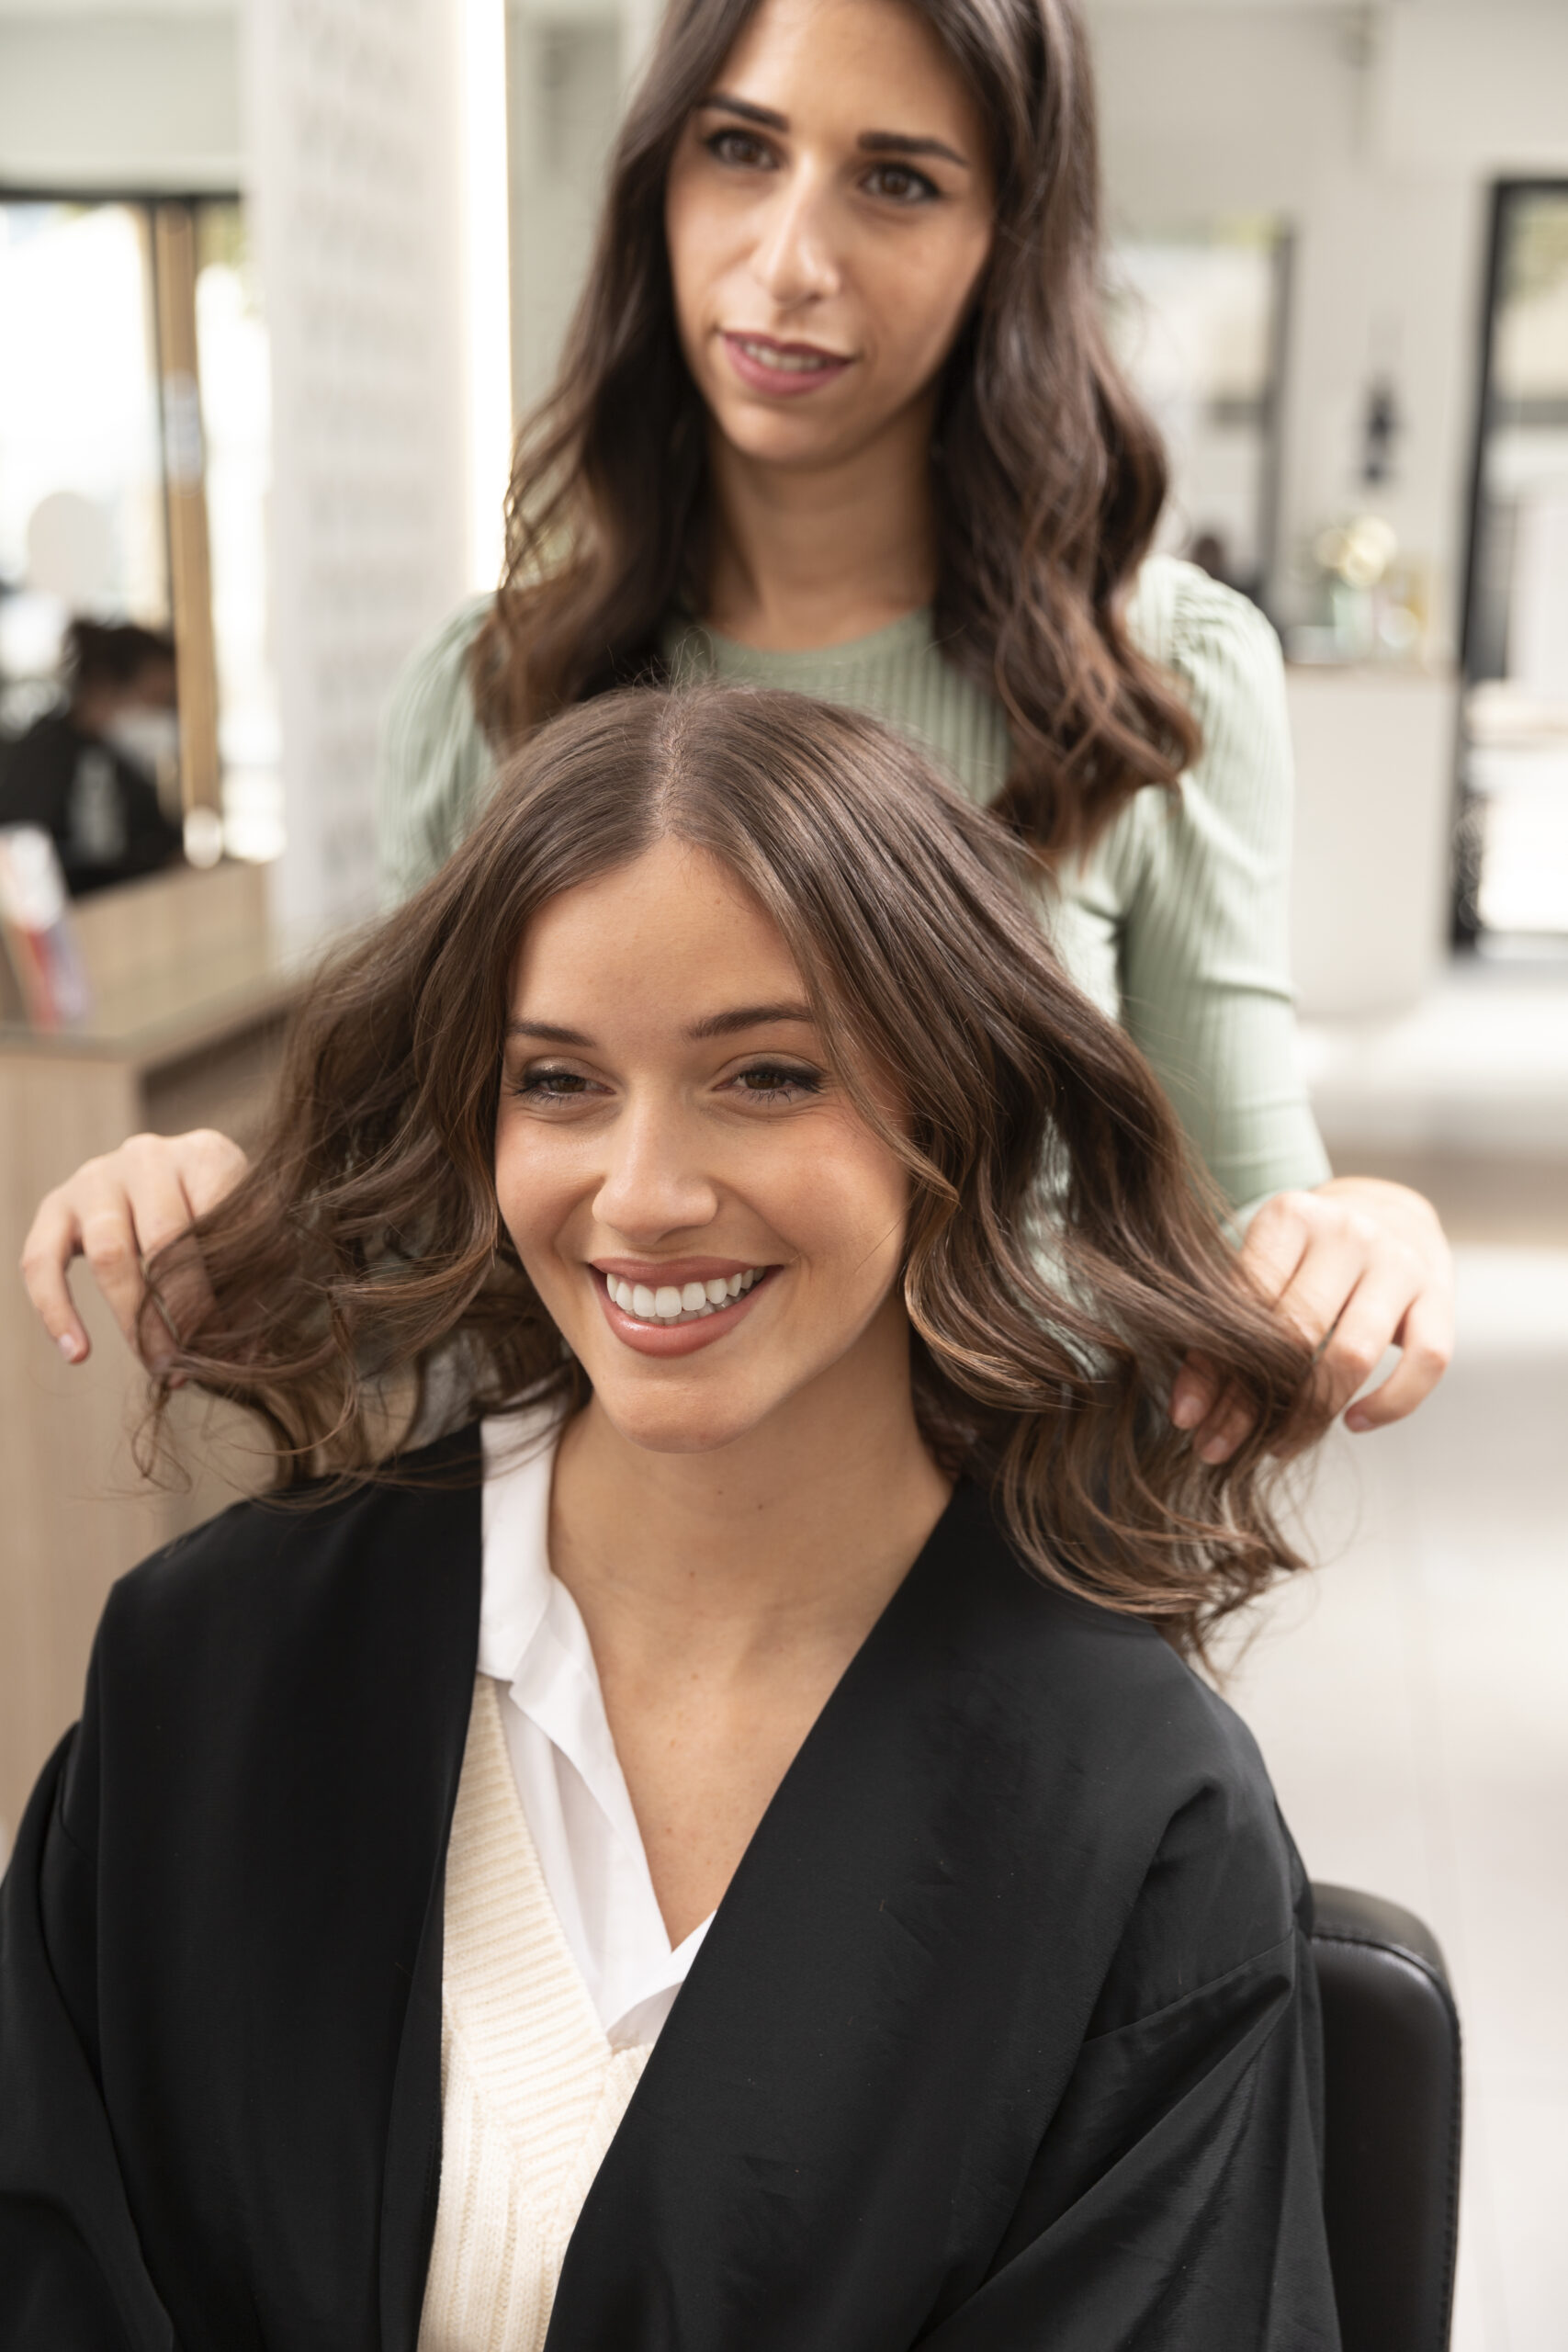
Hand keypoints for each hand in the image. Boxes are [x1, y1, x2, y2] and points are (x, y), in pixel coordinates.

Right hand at [19, 1128, 249, 1368]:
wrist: (166, 1178)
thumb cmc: (218, 1215)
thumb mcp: (247, 1233)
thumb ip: (250, 1282)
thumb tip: (241, 1354)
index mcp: (205, 1155)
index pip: (217, 1225)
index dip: (226, 1293)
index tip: (232, 1345)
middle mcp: (148, 1156)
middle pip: (163, 1241)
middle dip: (182, 1313)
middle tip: (195, 1363)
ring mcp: (96, 1177)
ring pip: (108, 1254)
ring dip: (134, 1322)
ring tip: (158, 1368)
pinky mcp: (56, 1205)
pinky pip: (42, 1261)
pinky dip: (56, 1311)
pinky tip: (77, 1353)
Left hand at [1170, 1176, 1454, 1463]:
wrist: (1388, 1213)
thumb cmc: (1306, 1253)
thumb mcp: (1261, 1267)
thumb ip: (1226, 1327)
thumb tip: (1188, 1412)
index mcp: (1290, 1217)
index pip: (1244, 1304)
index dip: (1213, 1370)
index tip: (1187, 1420)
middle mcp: (1348, 1233)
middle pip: (1297, 1335)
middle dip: (1254, 1403)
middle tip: (1225, 1447)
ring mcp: (1399, 1263)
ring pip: (1354, 1355)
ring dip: (1312, 1414)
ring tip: (1280, 1445)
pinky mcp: (1440, 1296)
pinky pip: (1426, 1363)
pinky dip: (1390, 1404)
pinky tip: (1354, 1423)